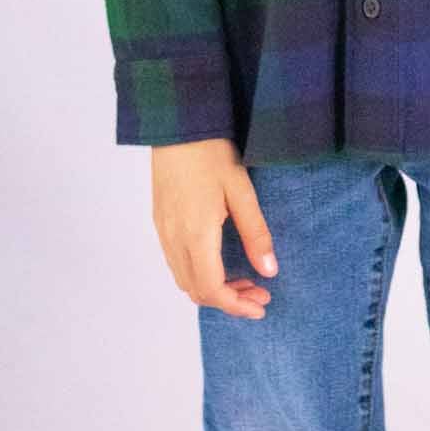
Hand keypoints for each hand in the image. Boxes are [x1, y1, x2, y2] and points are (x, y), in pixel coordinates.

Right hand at [151, 138, 278, 320]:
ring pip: (184, 280)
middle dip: (229, 300)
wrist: (177, 124)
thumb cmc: (210, 152)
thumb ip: (255, 233)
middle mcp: (174, 239)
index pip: (212, 289)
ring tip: (243, 280)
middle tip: (259, 293)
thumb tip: (269, 271)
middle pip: (197, 291)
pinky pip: (176, 263)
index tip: (261, 305)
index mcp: (196, 234)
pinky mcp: (160, 222)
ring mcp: (163, 231)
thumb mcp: (241, 190)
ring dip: (213, 289)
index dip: (237, 306)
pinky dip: (199, 275)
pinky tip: (219, 262)